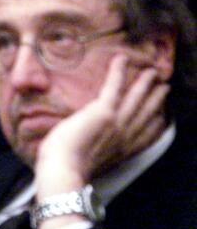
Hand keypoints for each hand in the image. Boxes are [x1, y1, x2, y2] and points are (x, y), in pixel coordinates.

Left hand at [34, 53, 168, 197]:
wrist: (64, 169)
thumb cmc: (67, 169)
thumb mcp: (89, 163)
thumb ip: (95, 153)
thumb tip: (84, 147)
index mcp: (121, 152)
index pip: (145, 137)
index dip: (155, 125)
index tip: (161, 117)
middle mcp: (124, 138)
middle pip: (146, 115)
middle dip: (156, 101)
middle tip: (164, 88)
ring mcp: (116, 123)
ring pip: (136, 98)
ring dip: (145, 83)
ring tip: (152, 72)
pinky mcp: (103, 111)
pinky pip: (114, 85)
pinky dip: (118, 71)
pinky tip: (122, 58)